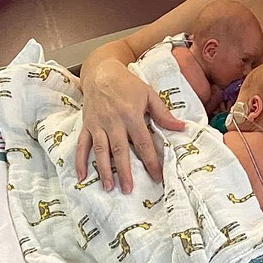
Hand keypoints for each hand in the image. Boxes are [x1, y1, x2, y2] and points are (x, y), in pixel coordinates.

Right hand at [75, 60, 184, 192]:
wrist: (100, 72)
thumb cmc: (127, 84)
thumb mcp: (149, 94)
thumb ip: (163, 113)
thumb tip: (181, 127)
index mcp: (131, 115)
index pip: (143, 143)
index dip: (150, 161)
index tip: (157, 177)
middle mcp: (113, 122)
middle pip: (120, 150)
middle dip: (124, 171)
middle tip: (128, 190)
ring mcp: (98, 125)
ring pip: (101, 151)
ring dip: (104, 170)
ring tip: (108, 187)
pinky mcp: (87, 126)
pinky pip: (82, 145)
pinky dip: (80, 161)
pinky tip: (82, 177)